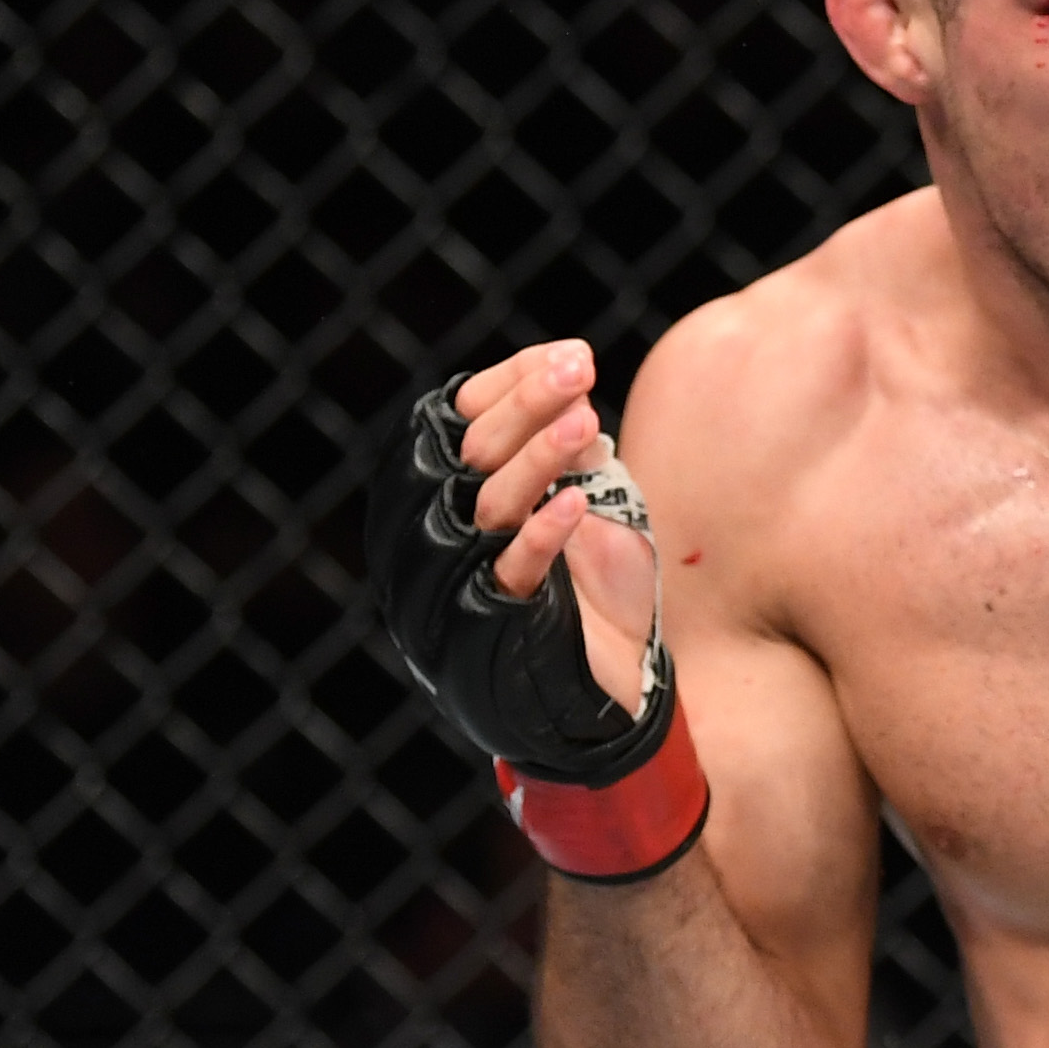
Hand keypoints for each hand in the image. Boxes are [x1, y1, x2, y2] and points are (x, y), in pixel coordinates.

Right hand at [365, 343, 710, 882]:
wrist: (603, 693)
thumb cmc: (596, 590)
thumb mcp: (591, 504)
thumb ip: (571, 451)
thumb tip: (569, 376)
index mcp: (457, 492)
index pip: (464, 420)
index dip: (511, 384)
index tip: (569, 354)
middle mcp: (445, 531)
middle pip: (469, 452)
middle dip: (524, 405)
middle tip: (578, 369)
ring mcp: (465, 578)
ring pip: (488, 502)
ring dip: (537, 455)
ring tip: (585, 418)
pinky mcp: (499, 622)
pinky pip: (513, 569)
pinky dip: (543, 532)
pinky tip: (578, 500)